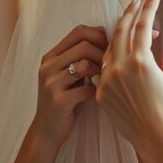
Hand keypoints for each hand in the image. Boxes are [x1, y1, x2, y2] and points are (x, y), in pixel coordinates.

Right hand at [32, 25, 106, 145]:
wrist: (46, 131)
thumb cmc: (65, 99)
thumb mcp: (69, 75)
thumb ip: (81, 58)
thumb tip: (111, 38)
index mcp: (51, 56)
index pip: (79, 31)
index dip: (101, 34)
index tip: (115, 45)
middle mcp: (48, 66)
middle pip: (84, 45)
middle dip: (105, 53)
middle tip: (115, 65)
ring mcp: (51, 83)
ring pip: (85, 65)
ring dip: (102, 72)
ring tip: (106, 80)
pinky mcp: (58, 101)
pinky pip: (87, 88)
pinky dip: (98, 91)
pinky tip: (100, 96)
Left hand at [96, 0, 162, 158]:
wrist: (155, 139)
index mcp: (141, 62)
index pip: (143, 26)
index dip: (148, 8)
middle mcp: (121, 68)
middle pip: (122, 31)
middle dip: (130, 12)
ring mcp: (108, 80)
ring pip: (109, 48)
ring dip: (118, 34)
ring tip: (127, 23)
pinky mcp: (101, 92)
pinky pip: (102, 68)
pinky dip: (110, 56)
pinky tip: (116, 52)